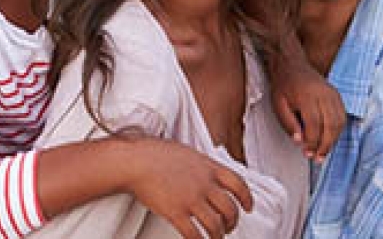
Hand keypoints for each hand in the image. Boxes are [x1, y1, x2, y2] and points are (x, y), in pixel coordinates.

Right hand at [126, 138, 252, 238]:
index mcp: (208, 166)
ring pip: (216, 225)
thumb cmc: (153, 154)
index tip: (248, 207)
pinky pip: (195, 234)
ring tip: (214, 238)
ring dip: (218, 235)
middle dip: (232, 222)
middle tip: (228, 227)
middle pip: (230, 209)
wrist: (133, 161)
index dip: (247, 198)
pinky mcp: (177, 212)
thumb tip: (206, 173)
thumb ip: (200, 164)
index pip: (238, 184)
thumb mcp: (185, 152)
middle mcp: (204, 183)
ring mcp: (191, 198)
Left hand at [267, 35, 345, 160]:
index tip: (307, 153)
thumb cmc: (283, 86)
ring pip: (339, 123)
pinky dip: (337, 131)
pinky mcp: (337, 96)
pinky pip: (342, 117)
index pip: (314, 125)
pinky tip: (328, 139)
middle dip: (325, 145)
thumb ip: (288, 123)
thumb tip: (300, 142)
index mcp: (307, 96)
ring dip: (333, 140)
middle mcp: (323, 95)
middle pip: (330, 125)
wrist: (292, 66)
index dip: (312, 141)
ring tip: (323, 152)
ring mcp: (333, 94)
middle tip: (317, 158)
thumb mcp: (278, 105)